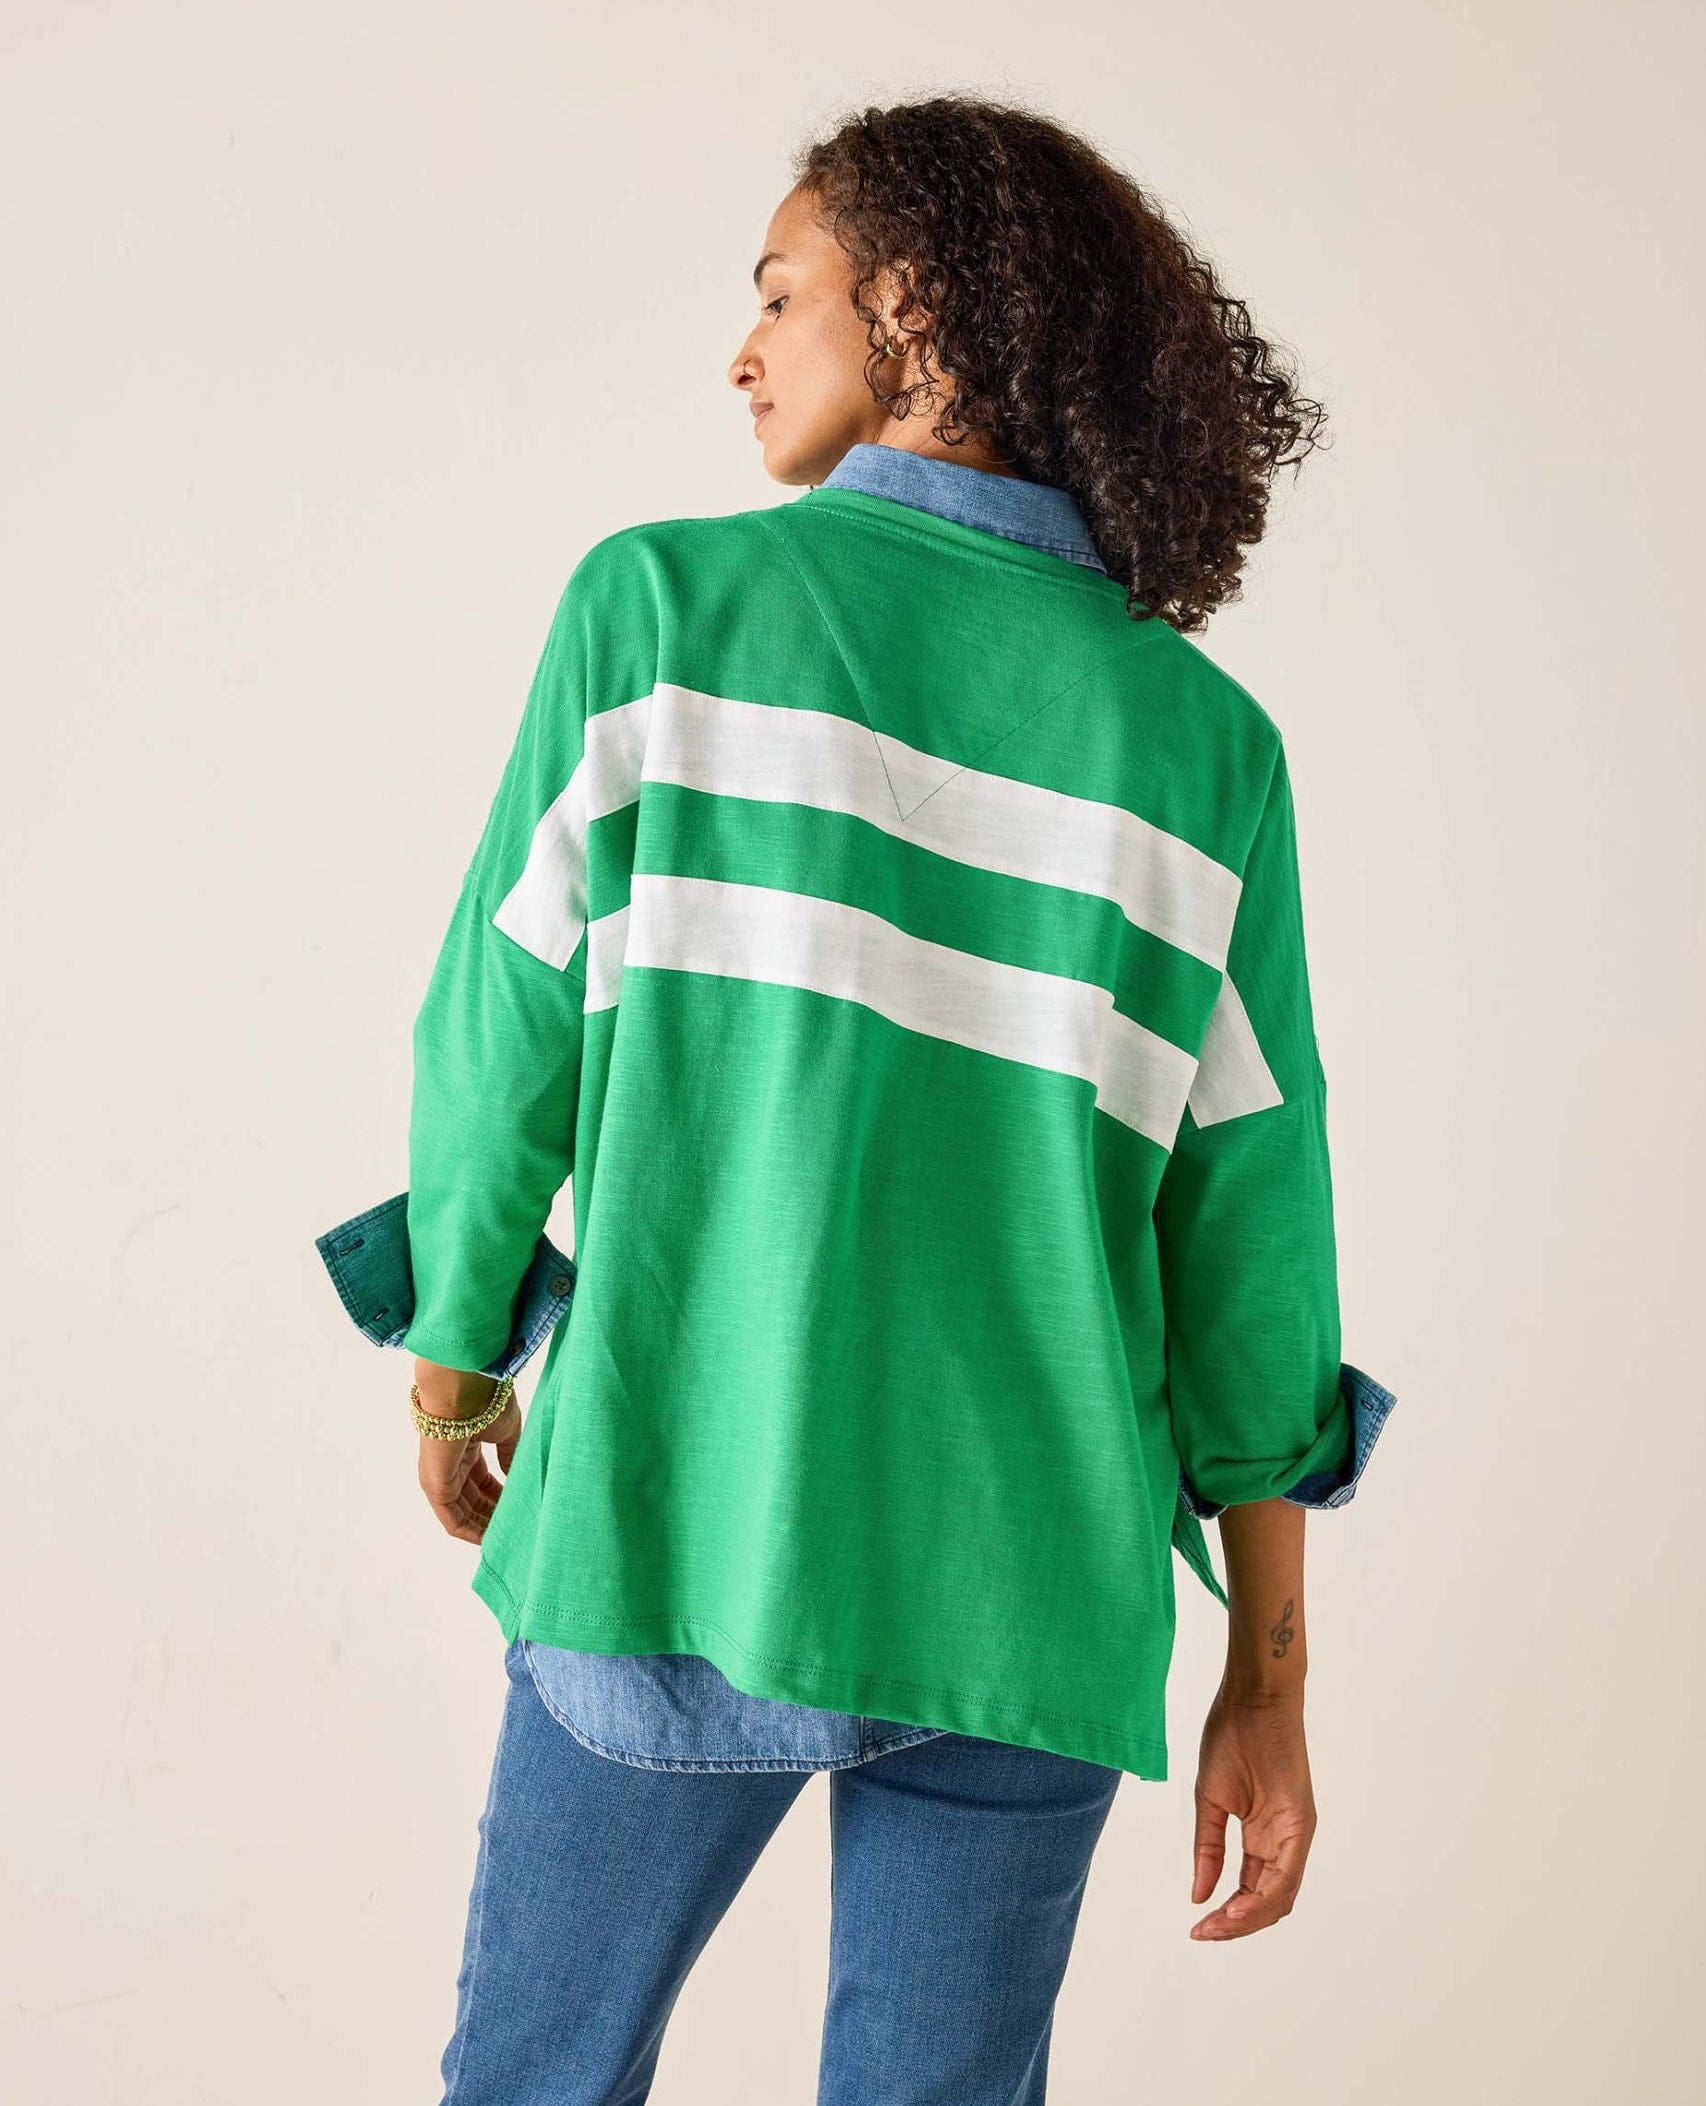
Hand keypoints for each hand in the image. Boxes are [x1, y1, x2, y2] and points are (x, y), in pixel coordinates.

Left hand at [413, 1360, 523, 1544]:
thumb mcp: (506, 1432)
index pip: (481, 1481)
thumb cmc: (484, 1402)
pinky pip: (452, 1518)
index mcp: (464, 1447)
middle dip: (493, 1515)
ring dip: (484, 1527)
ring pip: (462, 1512)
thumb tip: (516, 1476)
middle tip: (516, 1528)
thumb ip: (510, 1456)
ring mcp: (439, 1476)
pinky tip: (489, 1538)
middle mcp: (448, 1464)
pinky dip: (470, 1530)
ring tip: (508, 1537)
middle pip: (471, 1499)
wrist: (463, 1389)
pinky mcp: (435, 1486)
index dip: (500, 1497)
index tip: (519, 1507)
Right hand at [1189, 1685, 1316, 1939]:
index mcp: (1263, 1836)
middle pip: (1267, 1903)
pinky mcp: (1301, 1823)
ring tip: (1216, 1925)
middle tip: (1204, 1933)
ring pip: (1279, 1896)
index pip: (1250, 1891)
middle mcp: (1284, 1841)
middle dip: (1236, 1925)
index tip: (1196, 1927)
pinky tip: (1234, 1906)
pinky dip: (1262, 1897)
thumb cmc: (1230, 1738)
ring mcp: (1295, 1834)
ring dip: (1248, 1918)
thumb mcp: (1210, 1800)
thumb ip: (1208, 1848)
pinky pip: (1286, 1873)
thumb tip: (1198, 1894)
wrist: (1251, 1698)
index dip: (1225, 1915)